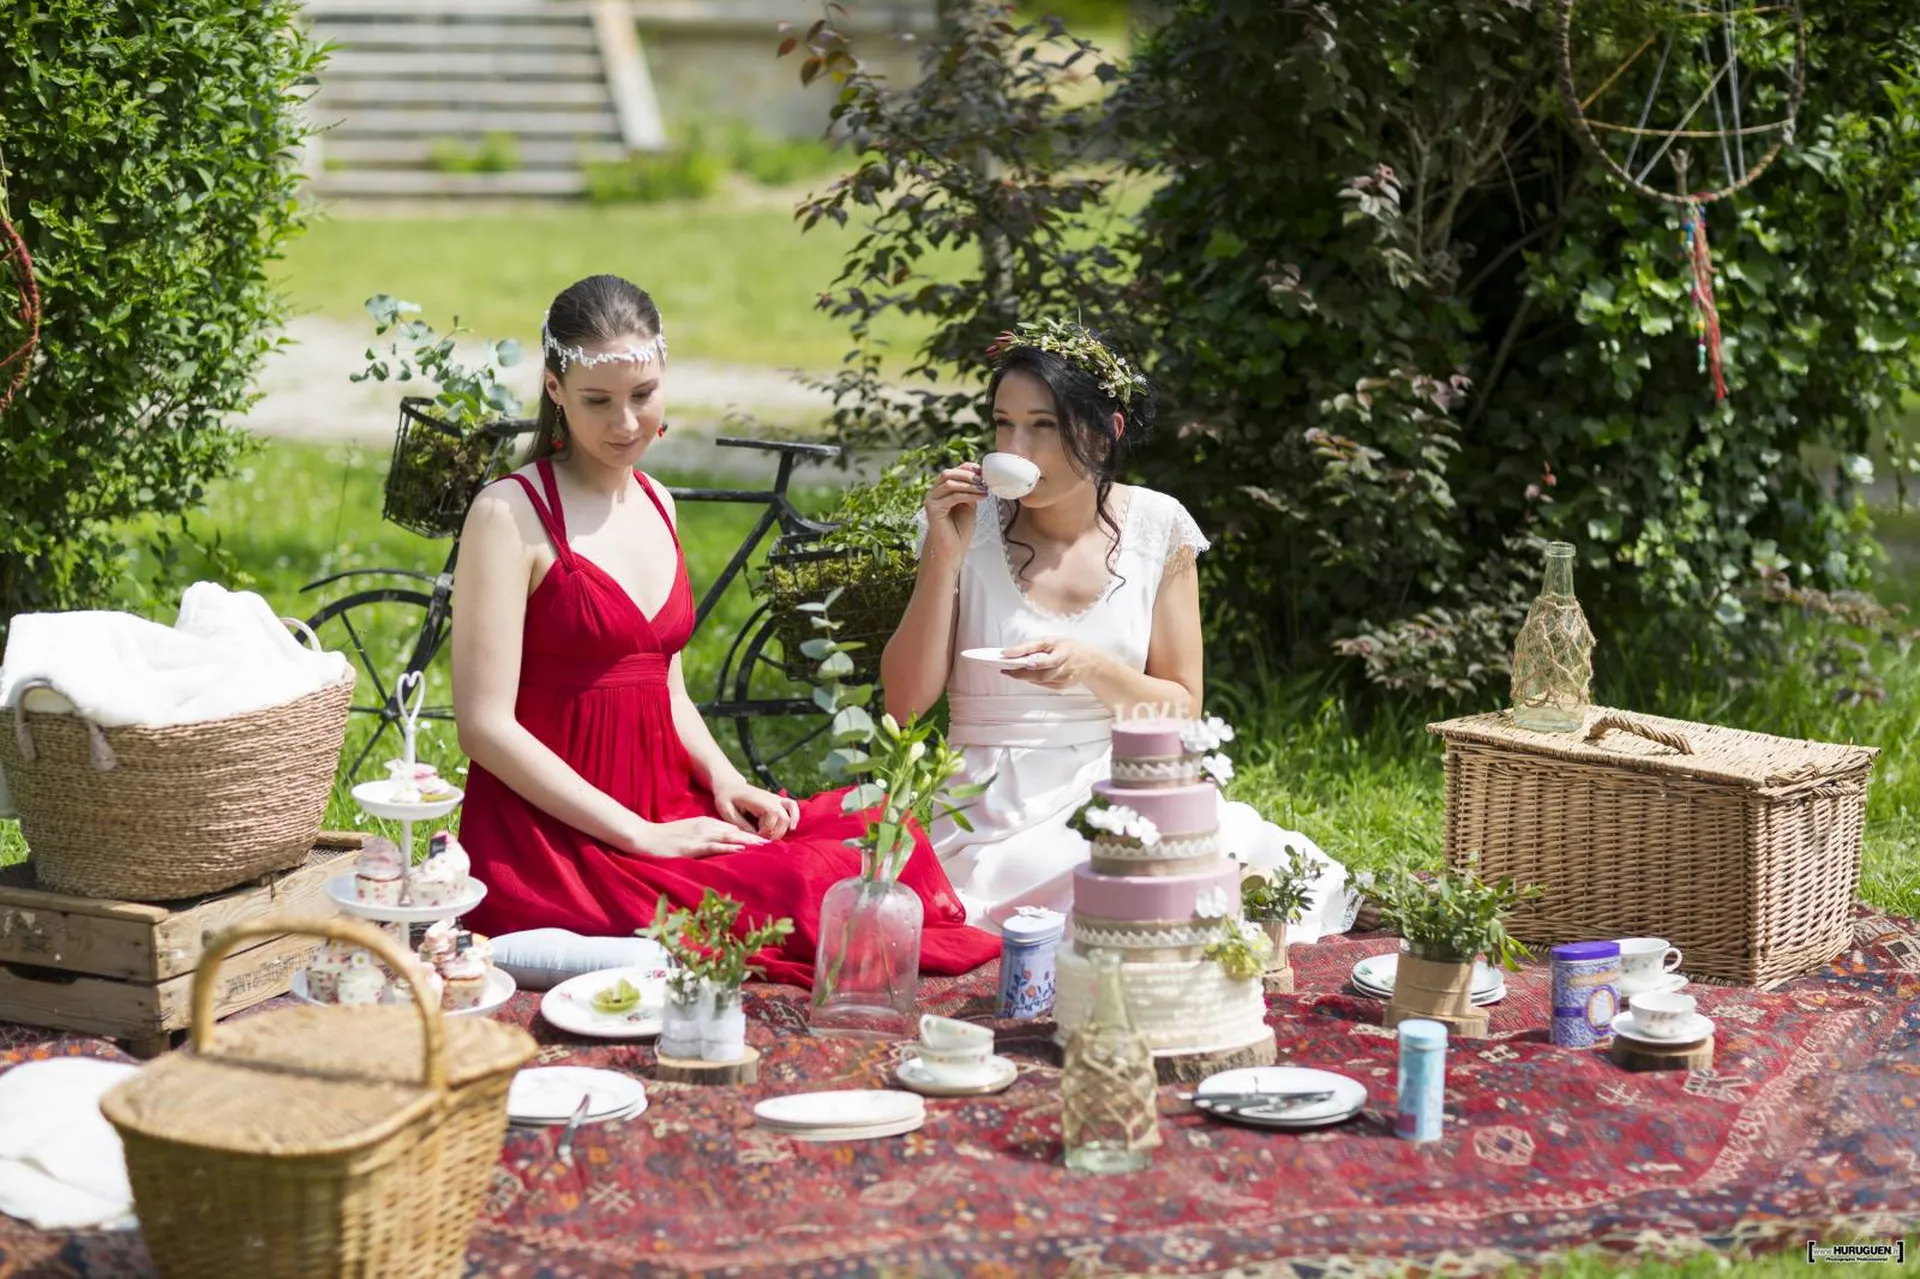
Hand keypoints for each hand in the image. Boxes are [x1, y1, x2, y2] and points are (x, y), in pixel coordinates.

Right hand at [624, 816, 767, 858]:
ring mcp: (698, 836)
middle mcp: (706, 827)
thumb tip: (724, 845)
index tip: (768, 840)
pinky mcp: (691, 846)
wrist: (644, 837)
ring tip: (765, 846)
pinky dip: (728, 847)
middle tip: (775, 843)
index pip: (734, 828)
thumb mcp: (689, 834)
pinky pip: (712, 846)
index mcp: (706, 824)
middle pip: (736, 831)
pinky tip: (740, 848)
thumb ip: (706, 837)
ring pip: (728, 837)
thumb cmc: (666, 838)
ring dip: (748, 841)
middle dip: (755, 837)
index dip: (752, 834)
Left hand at [712, 776, 800, 838]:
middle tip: (763, 840)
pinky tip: (792, 827)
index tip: (755, 836)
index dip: (767, 830)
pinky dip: (795, 816)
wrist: (729, 786)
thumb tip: (755, 838)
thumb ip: (742, 825)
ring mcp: (775, 798)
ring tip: (776, 837)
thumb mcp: (728, 813)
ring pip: (790, 812)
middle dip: (775, 833)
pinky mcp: (777, 800)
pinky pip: (792, 806)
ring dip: (785, 827)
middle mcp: (770, 797)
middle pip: (783, 817)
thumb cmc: (726, 799)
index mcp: (757, 799)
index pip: (772, 815)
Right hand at [921, 463, 986, 566]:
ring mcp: (931, 501)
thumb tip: (979, 479)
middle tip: (983, 479)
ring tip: (984, 489)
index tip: (982, 471)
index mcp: (941, 491)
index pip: (952, 472)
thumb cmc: (959, 530)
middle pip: (947, 474)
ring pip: (949, 483)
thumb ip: (970, 492)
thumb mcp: (968, 506)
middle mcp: (934, 494)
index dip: (966, 468)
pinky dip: (968, 494)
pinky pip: (952, 496)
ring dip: (970, 484)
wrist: (951, 550)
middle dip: (967, 474)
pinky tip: (980, 497)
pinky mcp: (933, 509)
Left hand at [1001, 637, 1110, 690]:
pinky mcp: (1062, 686)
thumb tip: (1017, 652)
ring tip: (1011, 672)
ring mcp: (1064, 678)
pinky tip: (1025, 676)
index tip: (1006, 655)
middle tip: (1005, 669)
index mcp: (1062, 651)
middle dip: (1020, 672)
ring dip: (1024, 677)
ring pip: (1040, 680)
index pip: (1041, 656)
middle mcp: (1064, 666)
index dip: (1023, 656)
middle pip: (1039, 673)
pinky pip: (1043, 684)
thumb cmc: (1071, 648)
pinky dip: (1033, 680)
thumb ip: (1037, 646)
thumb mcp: (1055, 640)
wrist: (1091, 662)